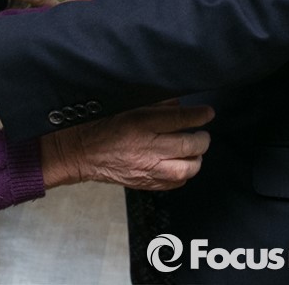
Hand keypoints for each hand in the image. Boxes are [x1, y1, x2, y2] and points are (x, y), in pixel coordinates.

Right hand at [41, 103, 213, 190]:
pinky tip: (182, 166)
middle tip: (202, 133)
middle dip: (202, 138)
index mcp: (142, 123)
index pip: (181, 119)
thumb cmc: (99, 124)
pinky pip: (175, 184)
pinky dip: (184, 175)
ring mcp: (148, 169)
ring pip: (188, 168)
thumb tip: (176, 104)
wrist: (80, 152)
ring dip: (196, 159)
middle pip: (190, 145)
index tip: (208, 112)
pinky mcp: (145, 184)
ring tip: (195, 151)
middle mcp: (148, 147)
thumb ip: (153, 103)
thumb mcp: (124, 105)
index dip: (199, 115)